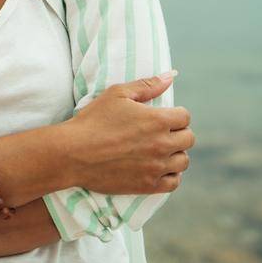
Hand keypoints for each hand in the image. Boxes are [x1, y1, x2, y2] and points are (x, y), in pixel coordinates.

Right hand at [60, 70, 193, 194]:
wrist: (73, 153)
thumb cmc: (93, 120)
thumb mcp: (118, 94)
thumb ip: (148, 85)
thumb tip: (171, 76)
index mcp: (157, 120)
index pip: (185, 117)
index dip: (176, 115)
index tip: (165, 117)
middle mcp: (161, 145)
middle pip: (188, 139)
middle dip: (178, 133)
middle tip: (163, 133)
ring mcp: (155, 167)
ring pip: (183, 162)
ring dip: (176, 154)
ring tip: (161, 151)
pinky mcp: (147, 185)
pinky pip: (173, 183)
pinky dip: (171, 176)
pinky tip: (159, 168)